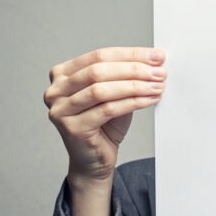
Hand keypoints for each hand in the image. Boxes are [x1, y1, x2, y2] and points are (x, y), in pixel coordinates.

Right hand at [44, 47, 165, 185]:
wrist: (93, 161)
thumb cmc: (103, 126)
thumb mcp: (113, 94)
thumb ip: (124, 76)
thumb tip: (154, 61)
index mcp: (62, 75)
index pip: (99, 56)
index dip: (130, 54)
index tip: (156, 56)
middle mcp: (55, 91)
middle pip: (99, 71)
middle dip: (134, 69)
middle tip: (159, 71)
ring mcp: (60, 110)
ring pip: (102, 90)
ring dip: (135, 85)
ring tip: (158, 85)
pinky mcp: (72, 128)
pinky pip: (108, 109)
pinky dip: (133, 102)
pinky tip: (150, 99)